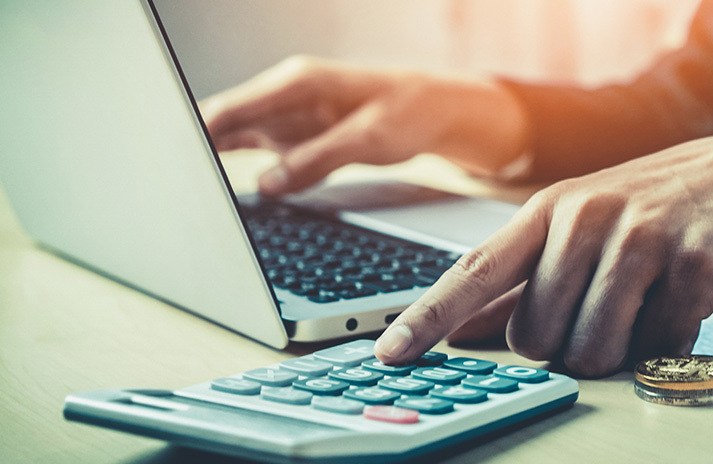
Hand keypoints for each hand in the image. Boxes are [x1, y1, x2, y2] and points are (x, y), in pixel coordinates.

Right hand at [199, 56, 529, 194]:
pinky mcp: (292, 136)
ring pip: (231, 138)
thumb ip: (317, 160)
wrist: (436, 110)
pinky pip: (251, 151)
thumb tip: (267, 185)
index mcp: (297, 83)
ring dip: (206, 163)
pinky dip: (232, 170)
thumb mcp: (369, 139)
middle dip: (190, 150)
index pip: (231, 107)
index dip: (195, 131)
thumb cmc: (408, 112)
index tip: (173, 159)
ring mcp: (284, 116)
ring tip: (180, 195)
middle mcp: (283, 96)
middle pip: (221, 122)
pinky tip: (213, 192)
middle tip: (165, 186)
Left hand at [372, 125, 712, 376]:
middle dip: (565, 348)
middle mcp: (587, 218)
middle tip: (606, 312)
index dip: (428, 319)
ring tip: (646, 309)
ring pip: (593, 350)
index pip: (475, 272)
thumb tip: (469, 329)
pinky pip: (658, 348)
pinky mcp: (697, 266)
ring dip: (618, 352)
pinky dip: (669, 346)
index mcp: (551, 209)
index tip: (391, 355)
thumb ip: (529, 275)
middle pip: (537, 337)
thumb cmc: (666, 205)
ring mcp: (643, 239)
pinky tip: (685, 306)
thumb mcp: (590, 222)